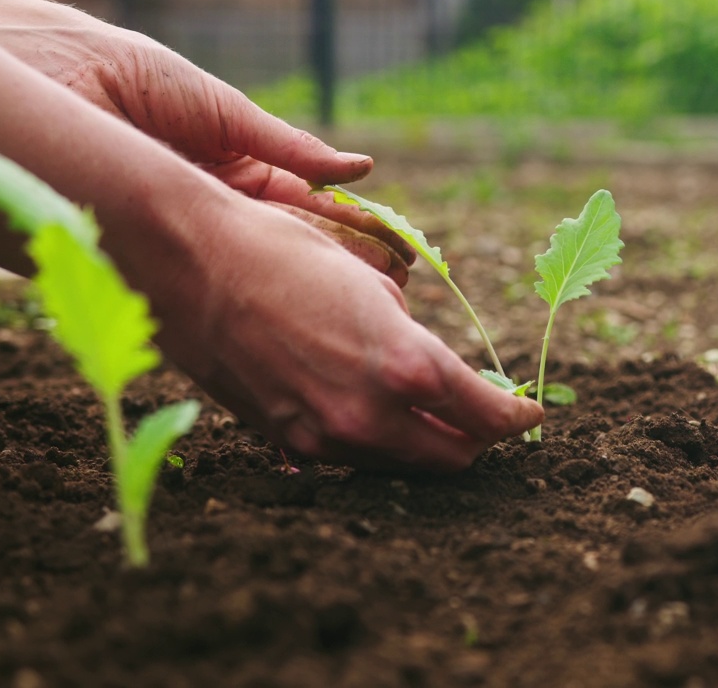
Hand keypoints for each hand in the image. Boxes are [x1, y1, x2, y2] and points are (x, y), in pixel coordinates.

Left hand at [0, 14, 415, 283]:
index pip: (308, 207)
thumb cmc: (126, 75)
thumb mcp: (219, 109)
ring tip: (361, 312)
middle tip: (392, 297)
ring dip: (309, 287)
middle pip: (294, 244)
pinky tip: (300, 309)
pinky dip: (259, 288)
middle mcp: (219, 204)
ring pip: (263, 264)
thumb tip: (358, 171)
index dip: (351, 230)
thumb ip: (285, 147)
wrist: (44, 80)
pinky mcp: (161, 245)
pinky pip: (220, 270)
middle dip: (342, 269)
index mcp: (238, 165)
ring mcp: (193, 227)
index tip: (397, 253)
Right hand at [143, 192, 544, 470]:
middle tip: (486, 415)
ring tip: (435, 414)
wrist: (190, 264)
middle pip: (452, 456)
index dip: (516, 416)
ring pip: (401, 463)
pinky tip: (376, 412)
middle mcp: (371, 414)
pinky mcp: (288, 440)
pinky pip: (353, 457)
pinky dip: (378, 442)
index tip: (527, 411)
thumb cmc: (285, 254)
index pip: (487, 416)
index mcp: (406, 366)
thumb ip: (413, 341)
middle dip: (478, 438)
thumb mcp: (372, 284)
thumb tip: (433, 370)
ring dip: (426, 444)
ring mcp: (326, 436)